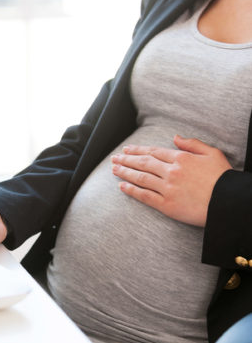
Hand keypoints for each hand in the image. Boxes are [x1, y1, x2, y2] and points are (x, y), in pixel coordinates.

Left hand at [111, 135, 231, 226]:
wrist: (229, 203)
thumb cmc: (223, 178)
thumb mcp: (212, 153)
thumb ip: (192, 144)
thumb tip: (175, 137)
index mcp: (181, 158)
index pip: (153, 152)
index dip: (137, 150)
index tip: (127, 150)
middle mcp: (171, 172)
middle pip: (143, 163)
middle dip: (126, 160)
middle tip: (114, 158)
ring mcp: (167, 188)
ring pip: (141, 178)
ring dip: (125, 172)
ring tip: (114, 169)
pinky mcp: (167, 205)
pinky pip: (145, 196)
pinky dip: (132, 190)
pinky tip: (122, 186)